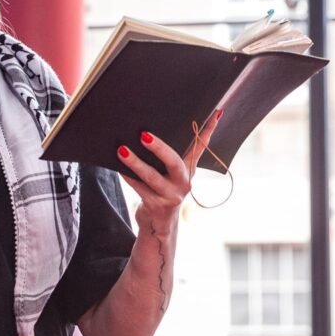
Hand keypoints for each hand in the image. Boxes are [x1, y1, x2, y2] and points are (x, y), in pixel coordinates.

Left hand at [116, 108, 222, 234]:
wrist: (159, 223)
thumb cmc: (160, 190)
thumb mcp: (169, 174)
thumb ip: (166, 156)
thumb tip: (148, 130)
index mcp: (188, 170)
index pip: (200, 147)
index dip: (208, 130)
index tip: (216, 112)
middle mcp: (184, 182)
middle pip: (173, 162)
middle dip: (159, 148)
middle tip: (143, 135)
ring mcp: (171, 195)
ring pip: (152, 176)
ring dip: (135, 162)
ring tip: (121, 150)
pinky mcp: (157, 205)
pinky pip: (139, 188)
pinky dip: (128, 176)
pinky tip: (118, 168)